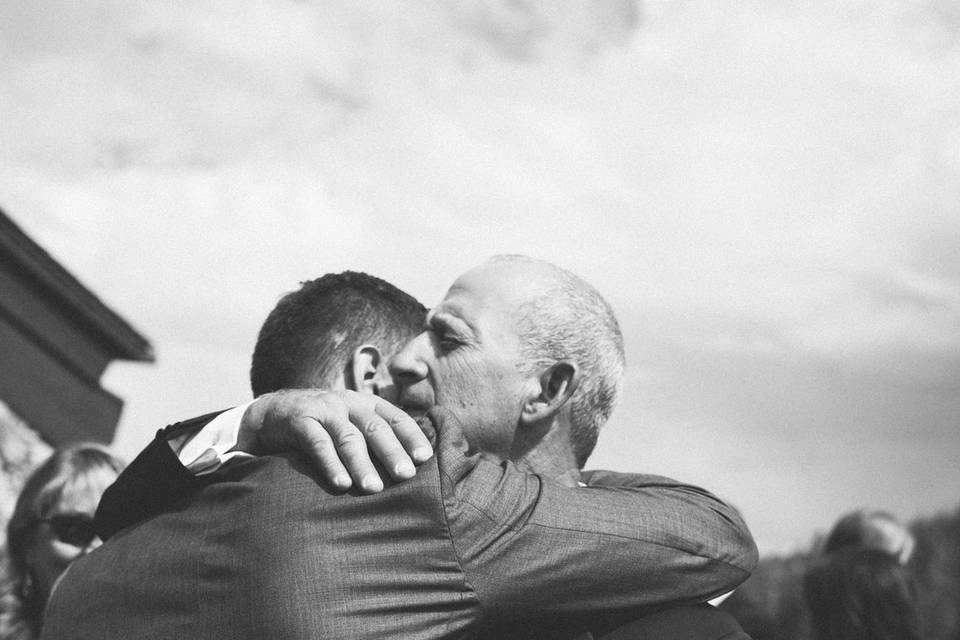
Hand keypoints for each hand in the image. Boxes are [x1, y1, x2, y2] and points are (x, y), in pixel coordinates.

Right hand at [235, 389, 432, 492]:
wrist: (271, 414)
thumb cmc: (322, 427)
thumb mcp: (350, 426)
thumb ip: (373, 440)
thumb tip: (408, 469)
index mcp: (366, 404)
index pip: (395, 417)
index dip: (411, 436)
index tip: (425, 458)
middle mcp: (348, 403)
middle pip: (375, 428)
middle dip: (392, 452)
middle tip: (406, 475)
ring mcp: (324, 410)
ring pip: (348, 437)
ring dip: (362, 464)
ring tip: (374, 488)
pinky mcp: (300, 420)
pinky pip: (318, 443)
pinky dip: (330, 464)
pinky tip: (341, 484)